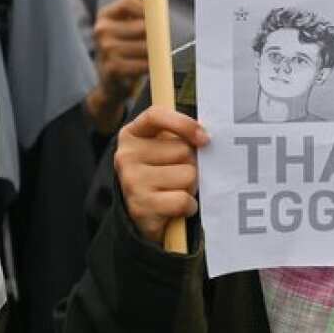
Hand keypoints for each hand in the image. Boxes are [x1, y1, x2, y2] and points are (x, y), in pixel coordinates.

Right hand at [93, 0, 148, 105]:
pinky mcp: (111, 67)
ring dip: (154, 53)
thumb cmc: (128, 49)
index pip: (130, 0)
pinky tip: (144, 69)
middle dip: (156, 36)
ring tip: (146, 58)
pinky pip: (143, 63)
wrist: (113, 84)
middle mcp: (101, 28)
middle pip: (144, 25)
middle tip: (154, 45)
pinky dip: (149, 67)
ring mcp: (104, 48)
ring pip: (146, 45)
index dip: (147, 5)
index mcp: (107, 13)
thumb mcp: (133, 22)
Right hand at [115, 106, 208, 243]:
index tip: (204, 138)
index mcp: (131, 134)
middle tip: (178, 175)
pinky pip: (183, 200)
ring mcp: (131, 181)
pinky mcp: (141, 206)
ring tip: (175, 191)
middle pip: (184, 150)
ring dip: (191, 186)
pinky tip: (176, 208)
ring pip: (188, 175)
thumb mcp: (164, 148)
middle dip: (191, 164)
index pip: (156, 115)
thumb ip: (181, 136)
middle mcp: (126, 155)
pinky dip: (188, 206)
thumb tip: (207, 138)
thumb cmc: (161, 174)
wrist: (142, 216)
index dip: (184, 124)